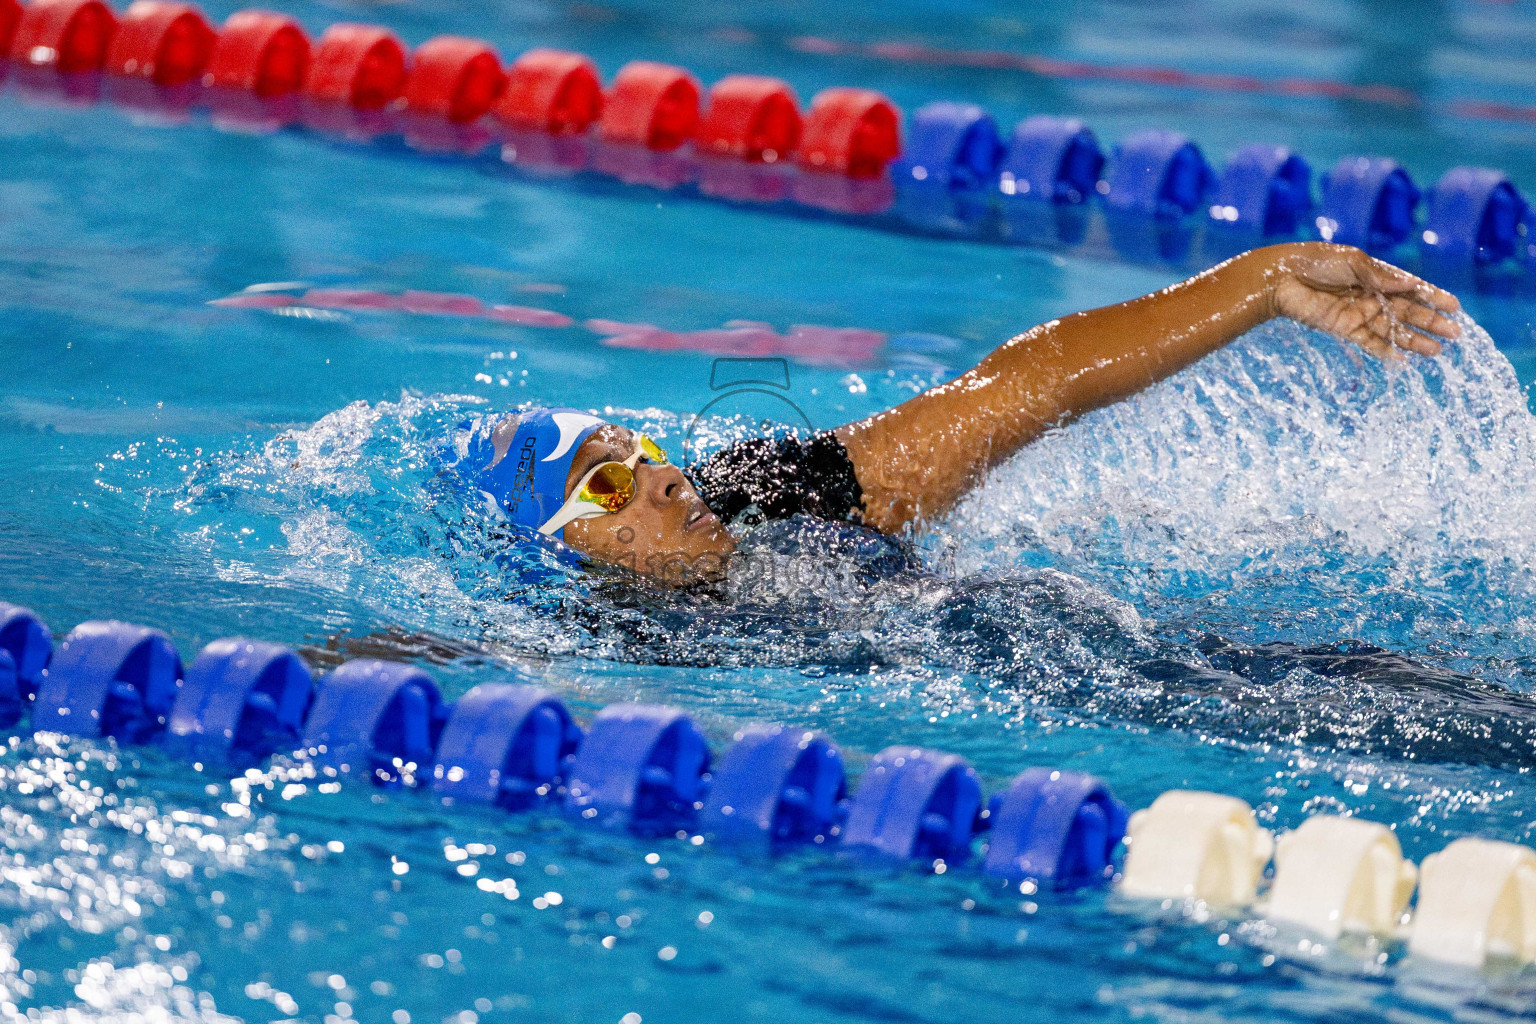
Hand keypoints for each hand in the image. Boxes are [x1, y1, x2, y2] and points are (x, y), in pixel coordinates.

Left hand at [1266, 242, 1460, 359]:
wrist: (1280, 278)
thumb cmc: (1316, 262)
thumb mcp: (1351, 262)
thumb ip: (1380, 276)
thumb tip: (1412, 284)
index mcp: (1377, 275)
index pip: (1411, 288)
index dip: (1433, 297)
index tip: (1455, 307)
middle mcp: (1371, 295)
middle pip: (1407, 312)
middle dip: (1431, 322)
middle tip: (1456, 334)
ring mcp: (1358, 313)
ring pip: (1392, 330)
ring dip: (1414, 340)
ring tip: (1437, 351)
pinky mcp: (1343, 328)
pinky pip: (1369, 342)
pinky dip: (1385, 351)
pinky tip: (1404, 360)